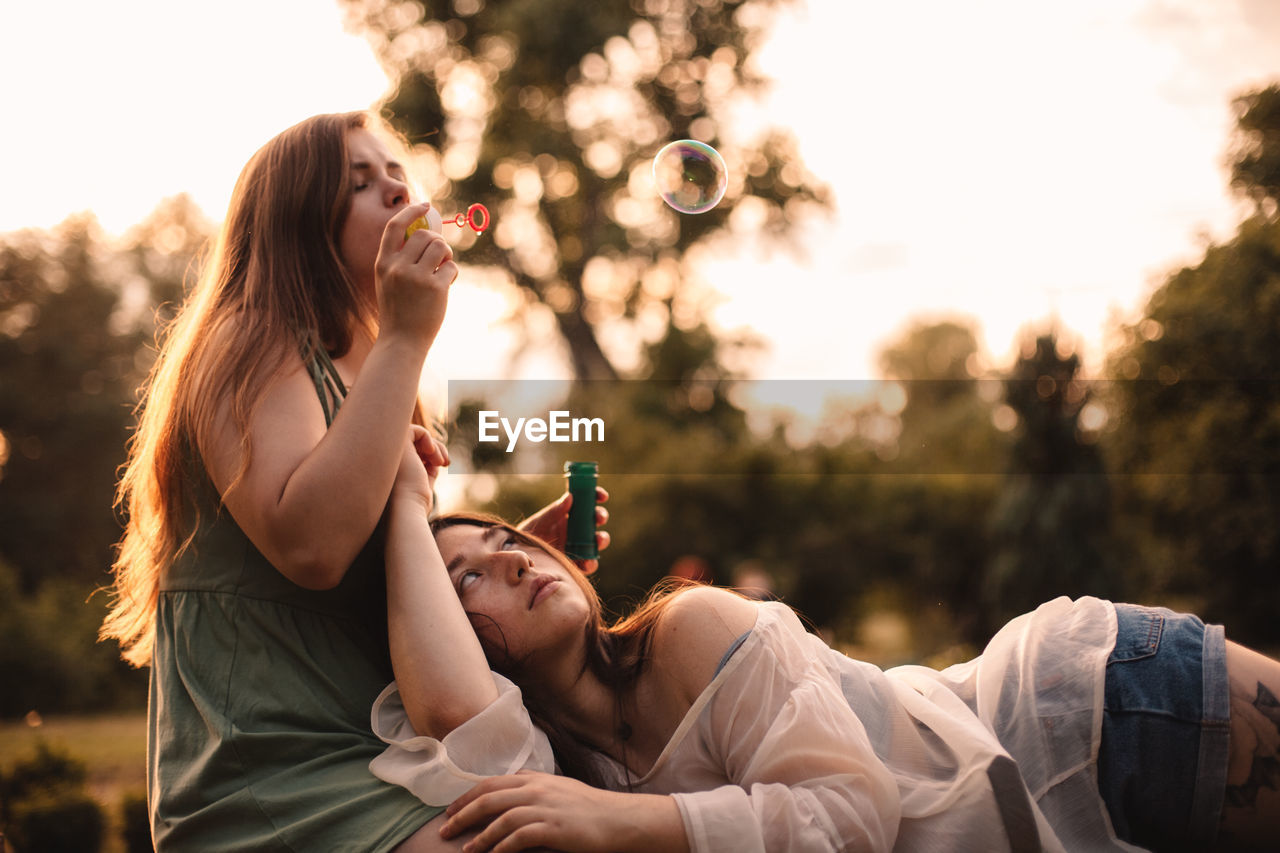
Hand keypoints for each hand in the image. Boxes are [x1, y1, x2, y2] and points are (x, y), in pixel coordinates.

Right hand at [376, 202, 456, 351]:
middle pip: (424, 235)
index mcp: (383, 263)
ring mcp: (416, 277)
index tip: (424, 205)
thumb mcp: (388, 281)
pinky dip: (451, 274)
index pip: (395, 226)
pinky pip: (451, 267)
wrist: (401, 341)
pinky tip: (444, 287)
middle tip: (439, 258)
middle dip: (436, 242)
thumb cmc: (398, 310)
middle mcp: (397, 267)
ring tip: (442, 270)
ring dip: (446, 256)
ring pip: (441, 247)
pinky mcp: (435, 288)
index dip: (410, 212)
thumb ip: (400, 259)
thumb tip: (426, 234)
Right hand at [393, 425, 449, 512]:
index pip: (412, 452)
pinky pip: (416, 431)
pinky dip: (430, 440)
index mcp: (389, 467)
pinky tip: (436, 457)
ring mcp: (389, 450)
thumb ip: (426, 471)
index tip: (442, 465)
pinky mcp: (397, 444)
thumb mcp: (422, 485)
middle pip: (414, 442)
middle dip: (432, 448)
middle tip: (445, 462)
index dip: (428, 454)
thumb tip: (435, 462)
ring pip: (415, 436)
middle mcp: (385, 457)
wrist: (404, 511)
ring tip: (442, 463)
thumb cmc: (413, 504)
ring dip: (434, 447)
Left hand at [439, 771, 684, 852]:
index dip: (466, 797)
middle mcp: (535, 789)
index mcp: (533, 779)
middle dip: (462, 815)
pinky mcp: (552, 828)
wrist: (616, 819)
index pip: (489, 784)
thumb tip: (510, 784)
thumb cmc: (586, 806)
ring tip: (466, 849)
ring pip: (500, 818)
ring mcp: (544, 808)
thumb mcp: (557, 787)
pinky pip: (518, 838)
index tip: (450, 811)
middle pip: (488, 798)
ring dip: (479, 835)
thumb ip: (532, 784)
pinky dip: (500, 847)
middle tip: (445, 830)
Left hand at [518, 488, 609, 574]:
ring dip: (602, 539)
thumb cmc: (526, 538)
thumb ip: (552, 512)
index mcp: (567, 514)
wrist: (520, 561)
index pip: (585, 501)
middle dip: (601, 516)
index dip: (596, 496)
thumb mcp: (537, 523)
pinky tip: (587, 562)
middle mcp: (575, 529)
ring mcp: (577, 546)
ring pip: (597, 541)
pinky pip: (589, 563)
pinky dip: (591, 563)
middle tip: (598, 518)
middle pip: (595, 519)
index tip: (602, 496)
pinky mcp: (576, 564)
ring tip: (598, 540)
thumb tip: (570, 496)